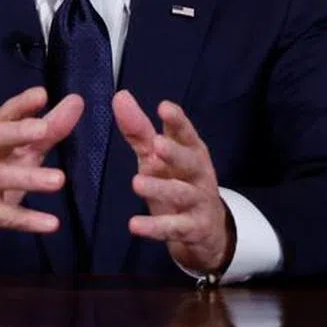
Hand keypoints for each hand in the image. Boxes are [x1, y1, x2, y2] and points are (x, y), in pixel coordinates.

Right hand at [0, 86, 82, 258]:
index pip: (5, 114)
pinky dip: (27, 220)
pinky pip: (3, 216)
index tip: (42, 94)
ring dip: (29, 177)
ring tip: (59, 180)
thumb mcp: (21, 151)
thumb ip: (50, 128)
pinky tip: (52, 224)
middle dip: (17, 132)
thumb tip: (77, 100)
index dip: (21, 104)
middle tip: (43, 129)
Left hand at [113, 90, 232, 275]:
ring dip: (161, 189)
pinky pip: (174, 228)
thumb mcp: (158, 157)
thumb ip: (139, 129)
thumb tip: (120, 96)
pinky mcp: (193, 228)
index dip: (177, 121)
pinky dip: (155, 227)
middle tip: (157, 144)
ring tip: (137, 183)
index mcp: (192, 152)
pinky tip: (135, 225)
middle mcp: (198, 174)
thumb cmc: (178, 182)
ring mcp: (198, 202)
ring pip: (182, 194)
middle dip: (175, 152)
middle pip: (190, 161)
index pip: (186, 134)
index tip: (164, 107)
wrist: (207, 230)